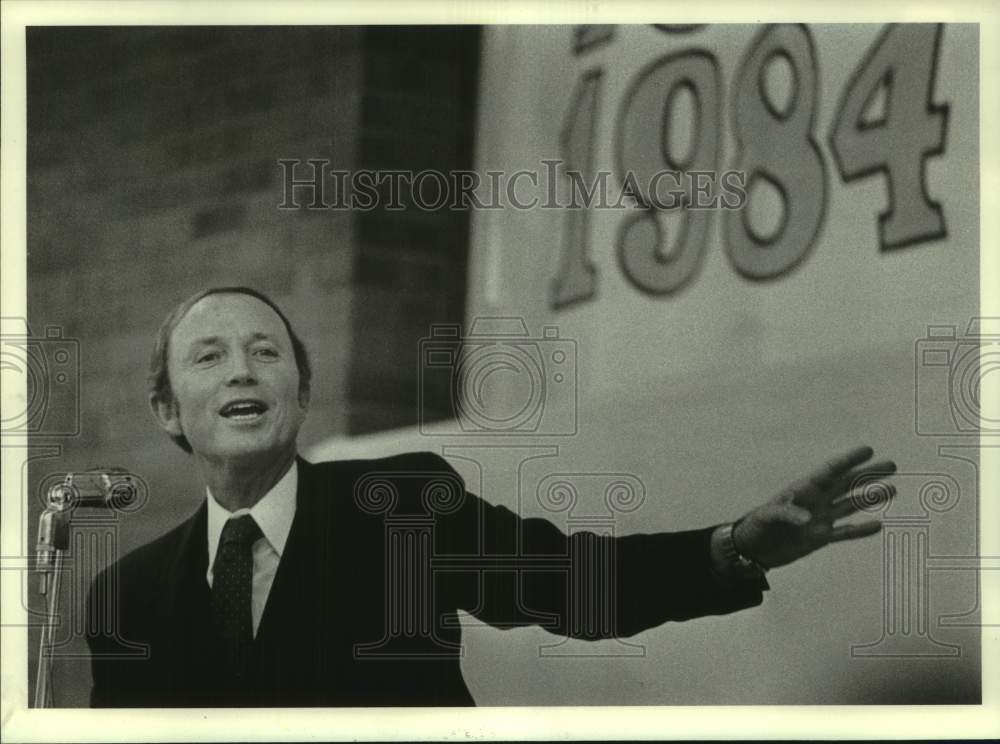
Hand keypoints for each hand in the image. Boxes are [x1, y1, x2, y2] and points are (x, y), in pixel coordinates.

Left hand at [732, 445, 895, 569]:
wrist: (752, 550)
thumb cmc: (756, 526)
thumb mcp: (766, 516)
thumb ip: (787, 514)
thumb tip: (808, 519)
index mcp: (803, 489)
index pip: (829, 471)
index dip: (848, 460)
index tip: (868, 450)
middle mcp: (816, 501)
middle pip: (847, 484)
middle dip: (868, 474)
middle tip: (891, 465)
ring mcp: (820, 519)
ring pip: (851, 505)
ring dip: (870, 498)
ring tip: (892, 490)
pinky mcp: (821, 538)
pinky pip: (846, 532)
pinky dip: (861, 530)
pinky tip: (878, 525)